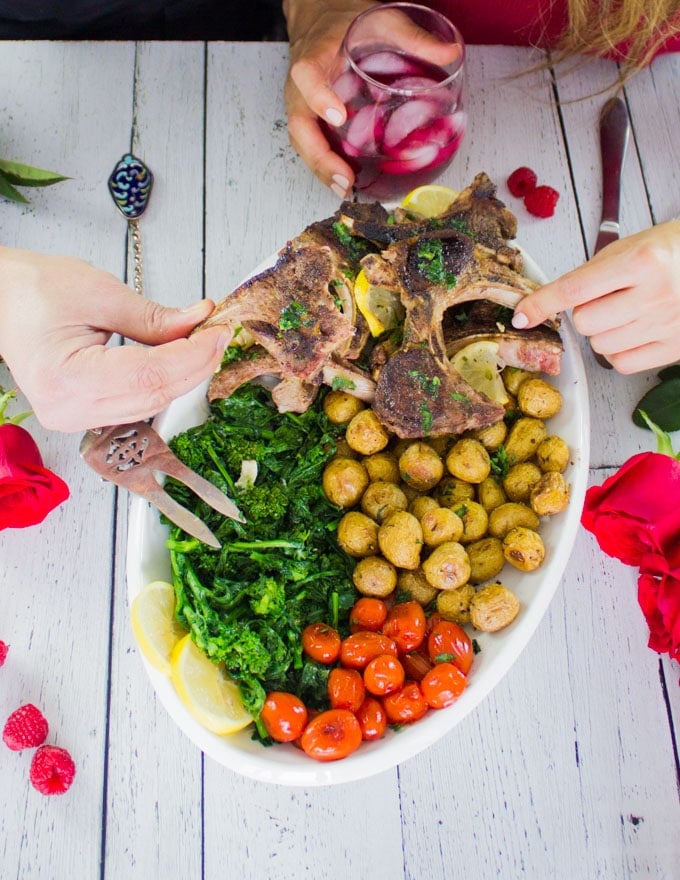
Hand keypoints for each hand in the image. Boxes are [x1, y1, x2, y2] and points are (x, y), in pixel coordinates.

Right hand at [0, 247, 231, 431]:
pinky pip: (137, 404)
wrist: (2, 300)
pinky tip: (179, 359)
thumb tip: (200, 321)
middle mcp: (69, 410)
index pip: (149, 376)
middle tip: (218, 334)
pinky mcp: (85, 416)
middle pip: (154, 395)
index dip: (193, 356)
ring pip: (151, 404)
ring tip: (202, 342)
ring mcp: (76, 419)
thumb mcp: (100, 293)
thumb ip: (154, 317)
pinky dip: (163, 382)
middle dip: (194, 365)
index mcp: (66, 380)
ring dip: (183, 374)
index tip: (219, 332)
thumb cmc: (36, 291)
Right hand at [283, 0, 461, 195]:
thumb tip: (451, 53)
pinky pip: (312, 147)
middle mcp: (302, 88)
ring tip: (346, 189)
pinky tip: (347, 184)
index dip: (318, 98)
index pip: (307, 77)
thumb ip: (413, 37)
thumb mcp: (382, 22)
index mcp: (315, 58)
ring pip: (303, 142)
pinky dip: (326, 167)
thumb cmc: (348, 25)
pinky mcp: (312, 123)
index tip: (338, 116)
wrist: (324, 23)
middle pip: (299, 125)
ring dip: (322, 169)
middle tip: (345, 177)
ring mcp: (304, 108)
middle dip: (319, 156)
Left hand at [511, 221, 679, 372]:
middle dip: (585, 312)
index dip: (542, 304)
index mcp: (642, 261)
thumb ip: (591, 275)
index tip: (522, 315)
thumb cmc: (670, 251)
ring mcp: (666, 324)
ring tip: (626, 311)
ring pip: (600, 346)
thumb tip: (549, 302)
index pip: (576, 289)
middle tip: (607, 298)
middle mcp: (655, 294)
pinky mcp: (674, 348)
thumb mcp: (630, 247)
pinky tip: (633, 331)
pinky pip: (621, 363)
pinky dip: (618, 351)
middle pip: (585, 322)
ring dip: (601, 332)